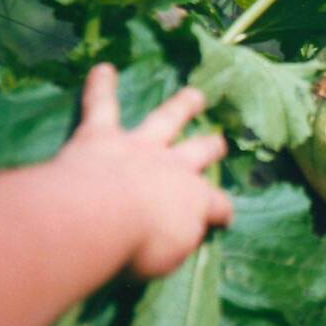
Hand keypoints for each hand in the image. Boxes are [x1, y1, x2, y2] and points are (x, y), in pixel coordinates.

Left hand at [51, 63, 232, 277]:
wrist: (101, 217)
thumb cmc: (139, 246)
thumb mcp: (170, 257)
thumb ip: (179, 241)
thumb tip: (183, 233)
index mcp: (195, 200)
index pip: (218, 205)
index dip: (223, 211)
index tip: (225, 217)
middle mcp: (173, 167)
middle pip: (199, 152)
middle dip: (211, 147)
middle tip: (219, 143)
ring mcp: (139, 146)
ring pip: (166, 119)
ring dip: (181, 106)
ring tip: (195, 95)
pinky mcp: (102, 136)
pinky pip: (103, 106)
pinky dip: (102, 87)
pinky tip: (103, 68)